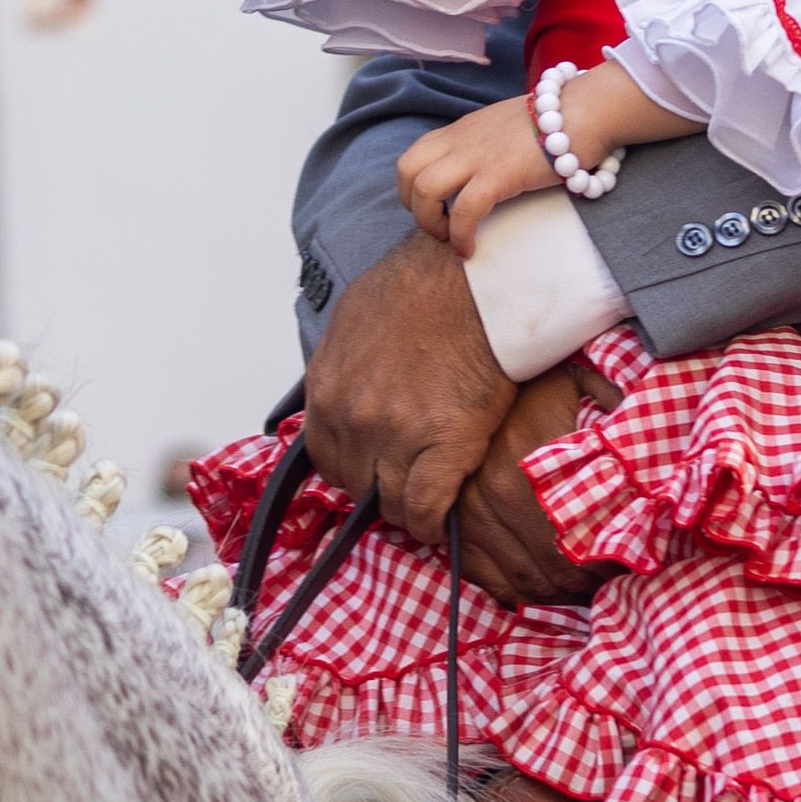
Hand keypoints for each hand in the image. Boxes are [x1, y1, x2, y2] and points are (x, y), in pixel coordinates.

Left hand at [300, 232, 516, 542]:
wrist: (475, 279)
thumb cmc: (424, 285)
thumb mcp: (356, 319)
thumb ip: (343, 366)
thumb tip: (346, 389)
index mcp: (328, 389)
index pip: (326, 460)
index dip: (355, 470)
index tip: (376, 471)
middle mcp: (353, 417)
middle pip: (357, 485)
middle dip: (381, 489)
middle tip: (407, 484)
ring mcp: (397, 435)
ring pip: (392, 505)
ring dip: (409, 508)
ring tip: (429, 502)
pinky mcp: (445, 445)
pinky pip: (427, 510)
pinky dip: (434, 522)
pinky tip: (444, 520)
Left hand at [403, 65, 690, 253]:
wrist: (585, 110)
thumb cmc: (558, 120)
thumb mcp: (509, 127)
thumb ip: (490, 144)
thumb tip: (491, 168)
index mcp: (463, 129)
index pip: (415, 155)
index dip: (414, 187)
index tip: (434, 209)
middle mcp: (462, 139)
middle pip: (407, 170)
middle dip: (412, 205)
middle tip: (436, 226)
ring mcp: (477, 155)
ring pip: (424, 190)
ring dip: (430, 223)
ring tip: (451, 240)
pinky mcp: (498, 174)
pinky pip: (462, 211)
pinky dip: (459, 236)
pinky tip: (470, 250)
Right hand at [449, 365, 618, 608]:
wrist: (457, 366)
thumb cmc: (522, 377)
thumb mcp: (575, 380)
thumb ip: (612, 408)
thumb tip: (645, 443)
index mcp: (527, 473)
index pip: (573, 546)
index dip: (602, 566)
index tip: (620, 567)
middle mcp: (492, 500)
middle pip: (549, 570)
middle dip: (582, 586)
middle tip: (604, 585)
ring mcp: (465, 517)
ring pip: (519, 582)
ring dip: (553, 596)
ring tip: (578, 592)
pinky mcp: (449, 526)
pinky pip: (482, 578)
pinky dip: (513, 592)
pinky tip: (538, 591)